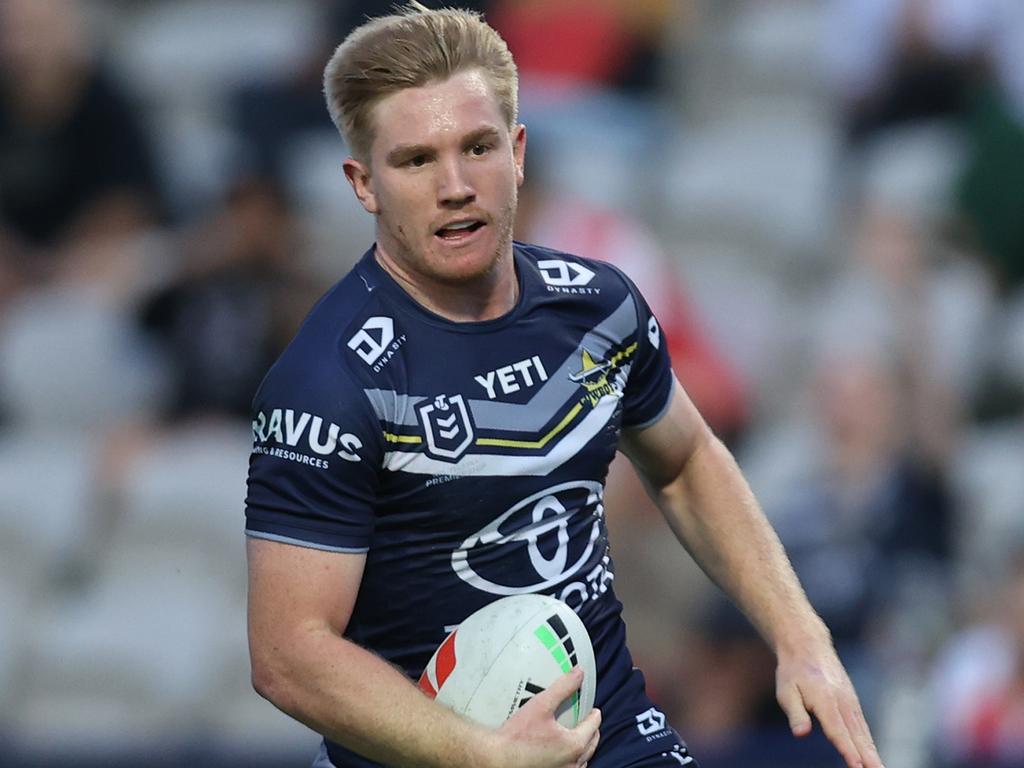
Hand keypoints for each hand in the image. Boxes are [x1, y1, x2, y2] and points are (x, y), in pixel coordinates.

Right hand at [492, 667, 600, 767]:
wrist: (497, 759)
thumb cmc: (517, 735)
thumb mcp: (541, 705)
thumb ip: (563, 688)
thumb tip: (579, 673)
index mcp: (574, 744)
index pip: (593, 726)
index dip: (594, 715)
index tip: (594, 710)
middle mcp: (572, 763)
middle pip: (591, 746)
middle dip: (592, 733)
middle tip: (589, 723)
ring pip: (582, 762)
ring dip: (583, 750)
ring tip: (578, 739)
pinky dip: (572, 762)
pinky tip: (562, 756)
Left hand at [776, 644, 883, 767]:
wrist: (808, 646)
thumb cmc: (793, 672)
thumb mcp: (786, 691)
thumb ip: (795, 713)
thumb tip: (800, 733)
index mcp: (825, 701)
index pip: (838, 731)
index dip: (848, 751)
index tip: (858, 767)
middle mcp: (843, 702)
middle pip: (857, 735)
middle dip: (868, 757)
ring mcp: (850, 702)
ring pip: (863, 732)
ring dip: (873, 752)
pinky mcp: (852, 702)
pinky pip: (863, 726)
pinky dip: (869, 742)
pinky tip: (872, 756)